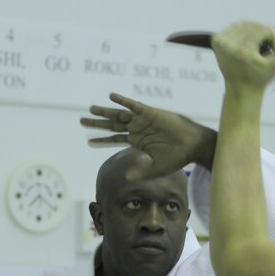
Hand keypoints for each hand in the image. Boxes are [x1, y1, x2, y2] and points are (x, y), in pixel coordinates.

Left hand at [80, 93, 216, 176]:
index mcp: (138, 141)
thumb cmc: (178, 157)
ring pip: (119, 114)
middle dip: (97, 123)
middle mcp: (138, 129)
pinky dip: (123, 101)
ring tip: (91, 108)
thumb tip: (124, 178)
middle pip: (113, 125)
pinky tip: (111, 96)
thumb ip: (140, 173)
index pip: (115, 139)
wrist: (193, 146)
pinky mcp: (150, 113)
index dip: (102, 140)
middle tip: (81, 121)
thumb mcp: (156, 168)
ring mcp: (143, 120)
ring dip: (105, 111)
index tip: (87, 141)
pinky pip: (134, 105)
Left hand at [211, 21, 274, 89]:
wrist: (241, 89)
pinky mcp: (216, 40)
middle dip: (262, 33)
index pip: (262, 29)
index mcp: (243, 52)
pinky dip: (242, 33)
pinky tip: (246, 44)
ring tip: (256, 45)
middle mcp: (229, 46)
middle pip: (252, 25)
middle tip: (265, 46)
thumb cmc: (261, 77)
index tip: (272, 48)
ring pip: (243, 24)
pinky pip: (234, 27)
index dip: (271, 36)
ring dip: (252, 31)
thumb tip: (272, 28)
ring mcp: (220, 43)